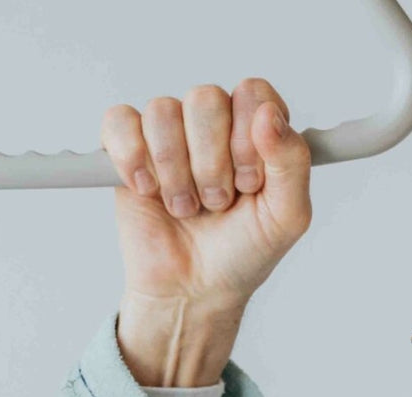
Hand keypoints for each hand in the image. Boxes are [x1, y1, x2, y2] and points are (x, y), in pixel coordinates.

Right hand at [101, 78, 311, 385]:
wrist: (194, 290)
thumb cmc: (243, 252)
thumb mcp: (287, 216)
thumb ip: (292, 161)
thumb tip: (269, 114)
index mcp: (257, 128)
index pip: (253, 92)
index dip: (248, 138)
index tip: (249, 184)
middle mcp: (214, 122)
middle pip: (205, 98)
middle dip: (210, 162)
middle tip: (216, 202)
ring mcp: (169, 131)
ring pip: (162, 111)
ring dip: (174, 171)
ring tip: (185, 206)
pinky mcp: (127, 147)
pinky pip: (119, 122)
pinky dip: (133, 160)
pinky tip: (148, 190)